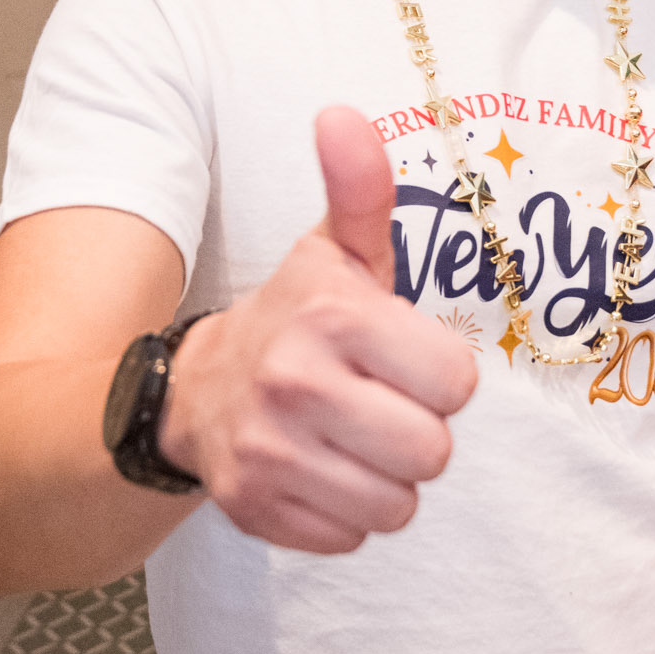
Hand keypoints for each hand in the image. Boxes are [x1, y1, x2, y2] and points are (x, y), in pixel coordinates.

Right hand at [159, 107, 477, 553]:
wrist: (196, 391)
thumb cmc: (296, 318)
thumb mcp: (335, 252)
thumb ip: (359, 189)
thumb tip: (343, 114)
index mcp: (334, 317)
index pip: (458, 384)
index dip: (438, 376)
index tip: (401, 360)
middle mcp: (297, 385)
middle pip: (431, 453)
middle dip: (415, 434)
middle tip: (378, 405)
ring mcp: (269, 454)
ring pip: (395, 507)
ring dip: (384, 480)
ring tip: (351, 440)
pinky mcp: (253, 510)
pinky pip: (349, 539)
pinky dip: (341, 515)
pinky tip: (317, 471)